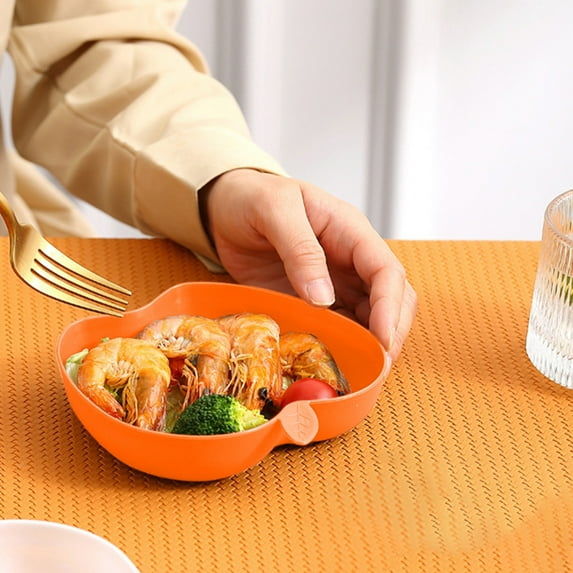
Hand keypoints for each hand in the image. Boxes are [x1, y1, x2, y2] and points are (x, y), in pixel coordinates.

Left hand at [201, 169, 416, 360]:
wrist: (225, 209)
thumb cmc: (251, 197)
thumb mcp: (274, 209)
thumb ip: (300, 249)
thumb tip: (323, 297)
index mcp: (349, 232)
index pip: (386, 271)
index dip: (390, 308)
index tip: (382, 341)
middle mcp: (349, 260)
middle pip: (391, 298)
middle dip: (390, 333)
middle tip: (377, 368)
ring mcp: (333, 283)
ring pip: (369, 317)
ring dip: (369, 345)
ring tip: (360, 374)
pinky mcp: (313, 301)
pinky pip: (337, 326)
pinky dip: (341, 346)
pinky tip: (334, 364)